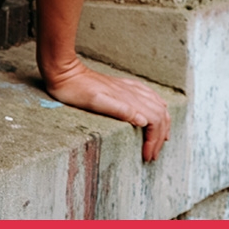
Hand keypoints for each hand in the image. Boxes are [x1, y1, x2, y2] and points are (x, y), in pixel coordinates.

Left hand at [42, 56, 170, 162]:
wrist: (65, 72)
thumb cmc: (76, 90)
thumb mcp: (94, 102)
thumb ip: (119, 109)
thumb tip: (143, 121)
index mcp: (127, 99)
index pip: (154, 121)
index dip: (154, 141)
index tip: (147, 156)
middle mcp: (132, 92)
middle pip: (160, 115)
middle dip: (160, 137)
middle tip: (152, 155)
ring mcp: (128, 88)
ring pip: (158, 105)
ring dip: (163, 124)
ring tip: (161, 140)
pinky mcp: (123, 85)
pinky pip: (149, 95)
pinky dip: (158, 106)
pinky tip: (158, 109)